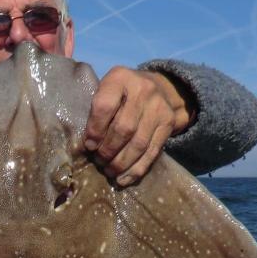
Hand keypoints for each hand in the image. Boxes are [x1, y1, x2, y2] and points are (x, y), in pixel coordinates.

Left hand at [84, 67, 194, 184]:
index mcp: (120, 78)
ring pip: (138, 144)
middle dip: (108, 150)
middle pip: (123, 129)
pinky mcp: (168, 124)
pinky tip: (123, 179)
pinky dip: (136, 170)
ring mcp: (159, 107)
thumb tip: (87, 146)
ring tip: (108, 171)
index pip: (105, 106)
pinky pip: (152, 152)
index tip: (89, 146)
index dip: (95, 130)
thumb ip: (96, 111)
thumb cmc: (121, 94)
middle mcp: (143, 90)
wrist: (158, 87)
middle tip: (98, 161)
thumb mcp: (106, 90)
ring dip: (121, 163)